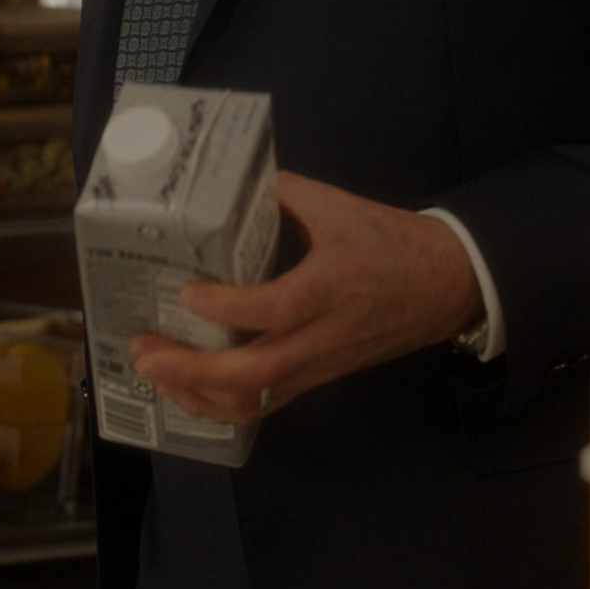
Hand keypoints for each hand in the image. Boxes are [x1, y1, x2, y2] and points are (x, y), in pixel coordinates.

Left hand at [128, 173, 483, 426]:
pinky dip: (221, 406)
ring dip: (198, 395)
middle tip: (144, 349)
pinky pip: (266, 406)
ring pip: (256, 401)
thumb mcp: (340, 206)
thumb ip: (283, 192)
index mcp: (332, 286)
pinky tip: (188, 390)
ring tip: (155, 373)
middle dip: (191, 369)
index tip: (188, 291)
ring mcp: (320, 365)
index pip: (276, 308)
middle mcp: (323, 335)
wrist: (446, 286)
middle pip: (255, 372)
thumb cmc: (390, 241)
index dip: (226, 307)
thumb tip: (228, 182)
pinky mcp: (318, 379)